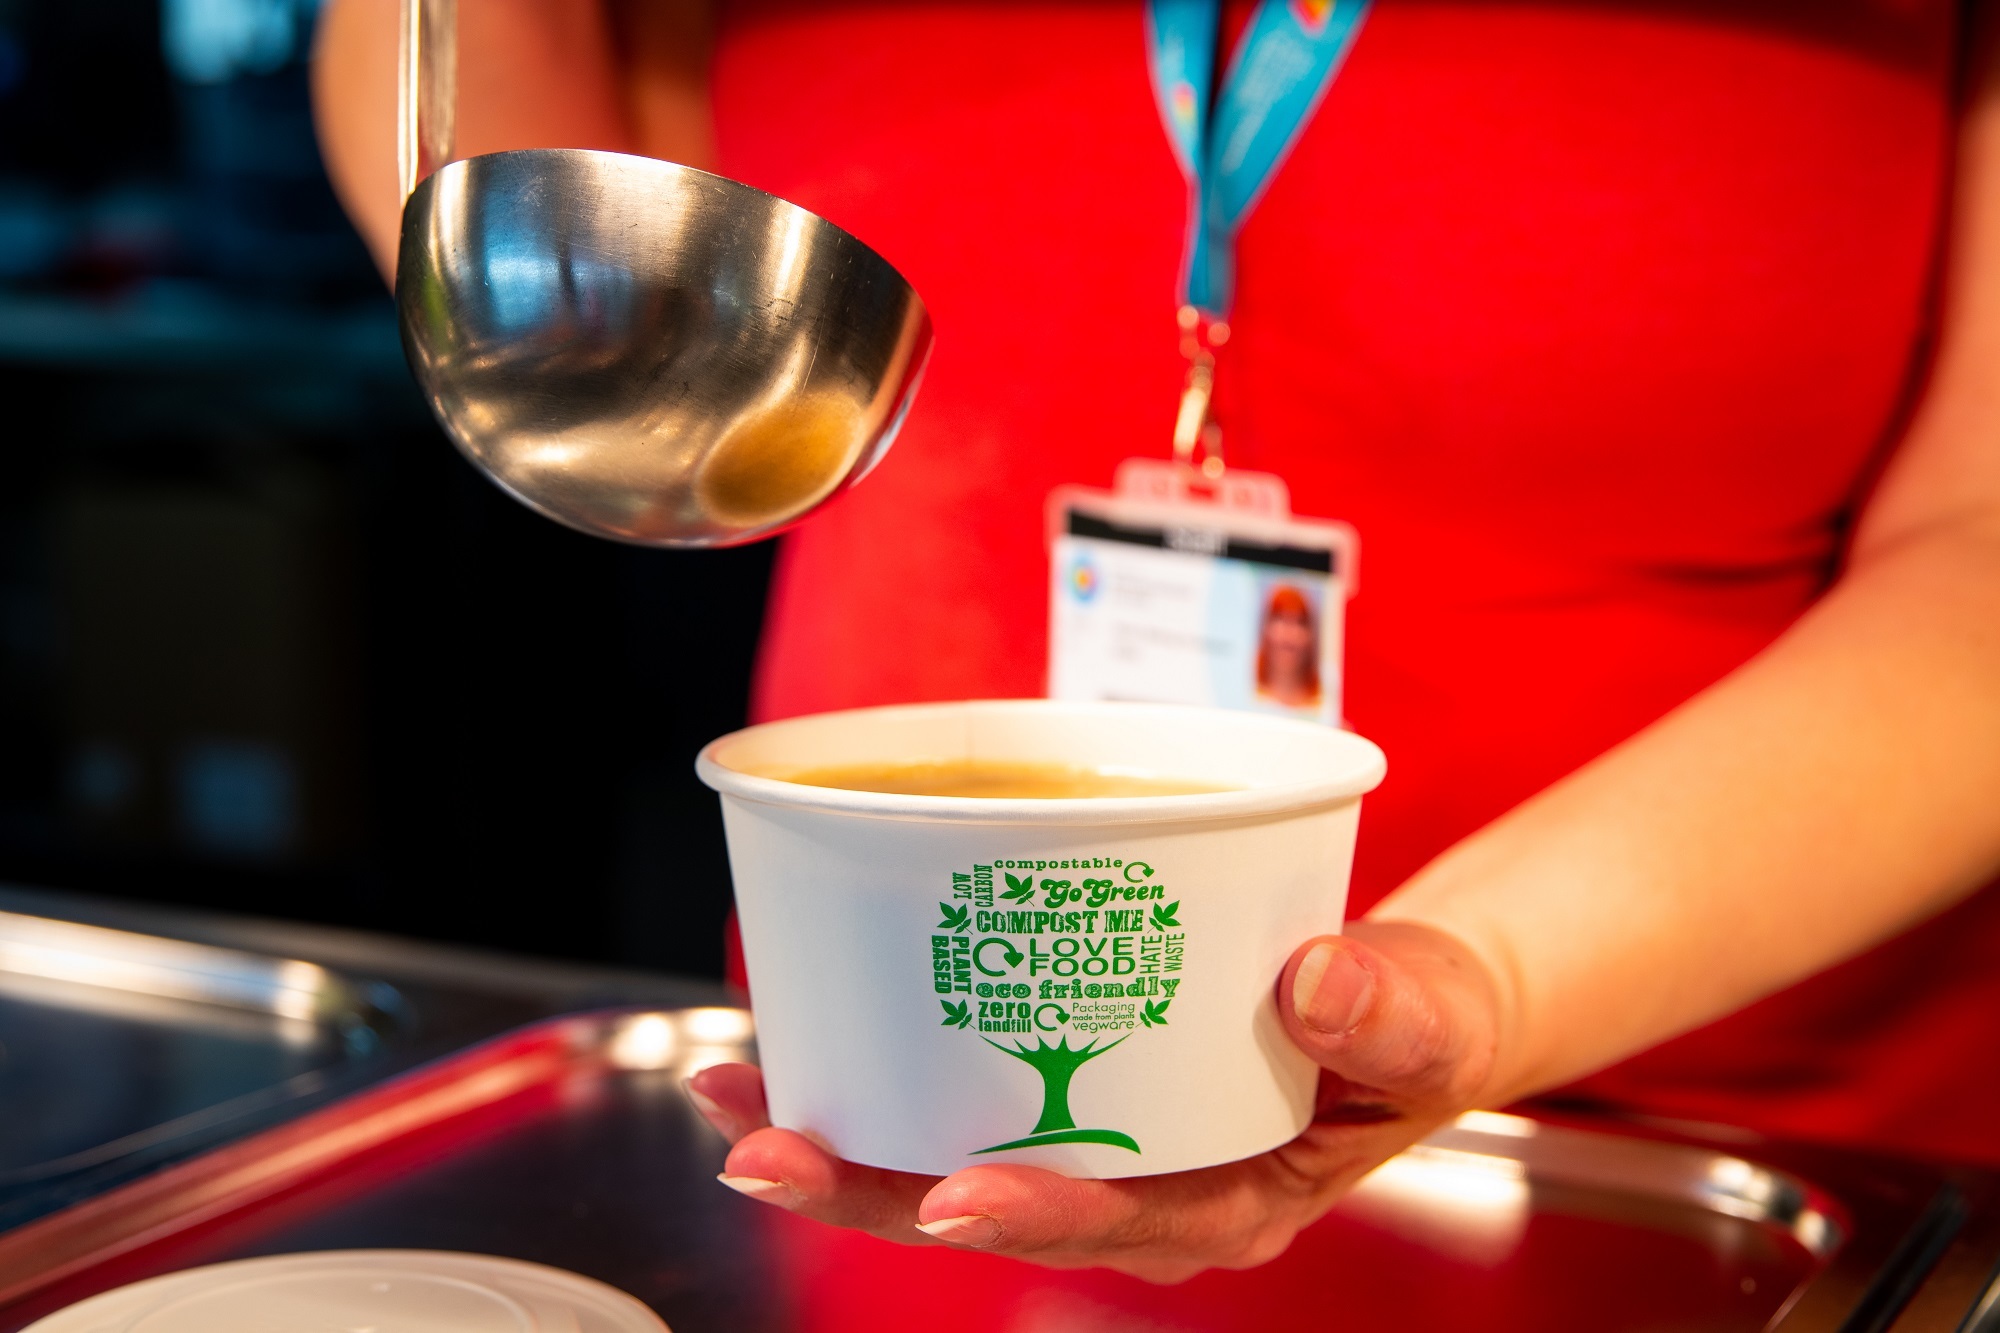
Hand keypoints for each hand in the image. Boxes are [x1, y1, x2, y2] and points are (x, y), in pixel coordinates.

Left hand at [684, 920, 1500, 1282]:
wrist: (1405, 1004)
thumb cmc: (1421, 1026)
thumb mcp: (1437, 1024)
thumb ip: (1397, 1013)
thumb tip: (1317, 982)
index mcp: (1235, 1200)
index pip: (1122, 1222)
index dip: (1033, 1213)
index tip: (951, 1196)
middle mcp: (1149, 1187)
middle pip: (996, 1204)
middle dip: (871, 1186)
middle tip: (764, 1149)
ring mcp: (1103, 1144)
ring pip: (956, 1153)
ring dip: (843, 1130)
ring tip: (734, 1090)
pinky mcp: (1074, 1085)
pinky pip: (967, 1091)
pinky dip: (885, 1065)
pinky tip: (804, 1031)